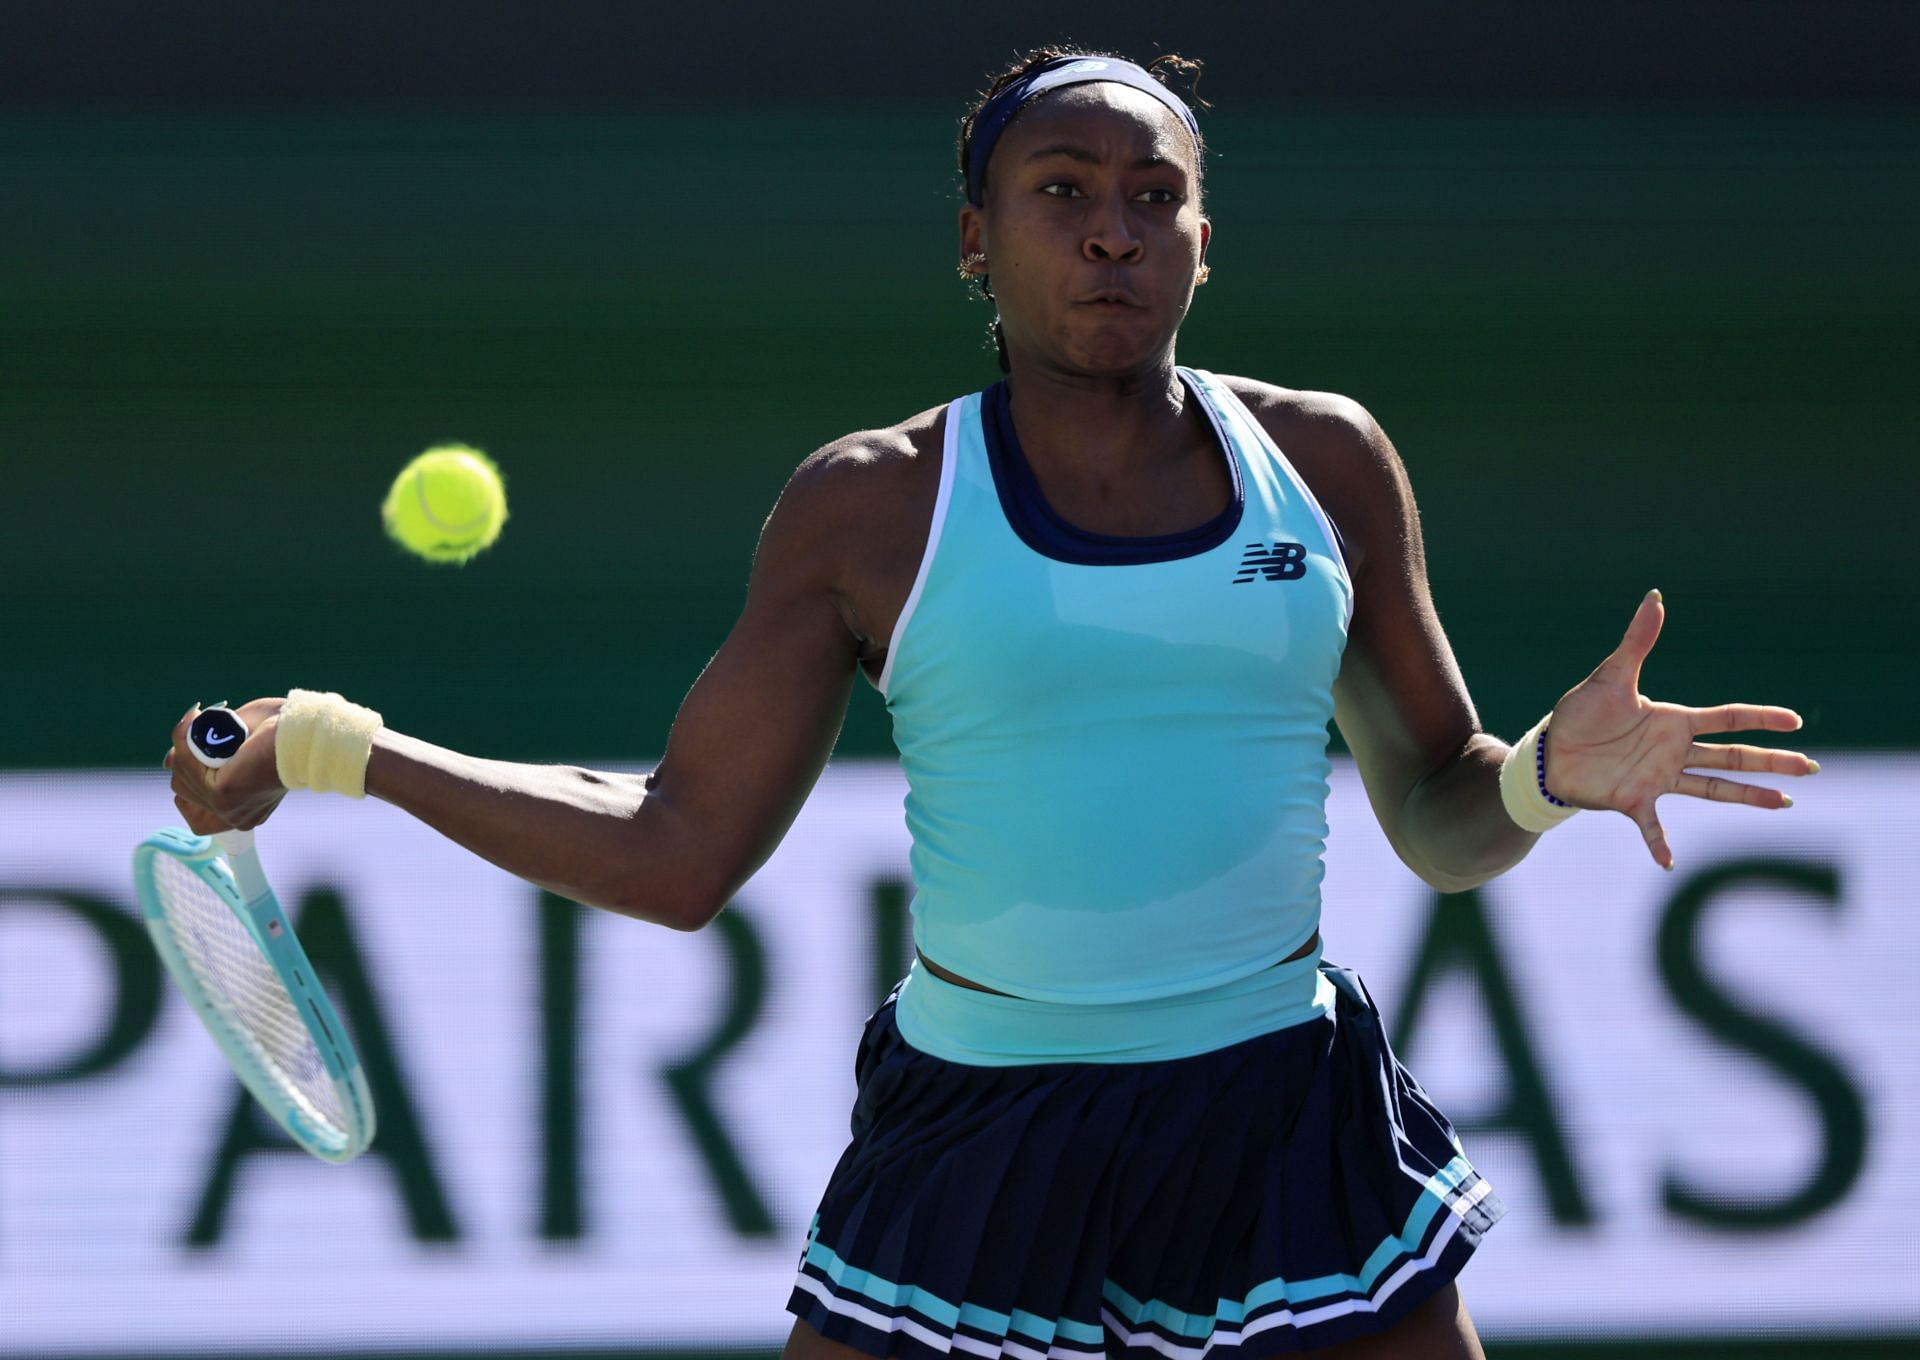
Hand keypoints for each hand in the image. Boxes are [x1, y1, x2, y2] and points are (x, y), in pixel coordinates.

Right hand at [164, 697, 288, 834]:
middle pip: (181, 791)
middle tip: (204, 732)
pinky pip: (188, 766)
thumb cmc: (280, 733)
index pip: (194, 813)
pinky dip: (187, 741)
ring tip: (208, 725)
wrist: (306, 732)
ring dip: (186, 748)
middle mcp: (235, 817)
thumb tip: (167, 763)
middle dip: (184, 760)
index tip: (191, 752)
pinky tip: (199, 723)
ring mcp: (228, 808)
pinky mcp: (224, 793)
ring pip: (181, 778)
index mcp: (242, 812)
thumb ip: (200, 758)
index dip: (186, 779)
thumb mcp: (232, 748)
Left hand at [1543, 591, 1815, 869]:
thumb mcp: (1611, 675)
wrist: (1549, 750)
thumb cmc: (1581, 713)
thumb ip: (1636, 641)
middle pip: (1733, 756)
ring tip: (1784, 804)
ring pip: (1713, 789)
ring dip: (1748, 797)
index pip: (1727, 718)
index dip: (1760, 718)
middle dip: (1771, 761)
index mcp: (1673, 721)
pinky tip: (1669, 862)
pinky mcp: (1633, 801)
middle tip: (1810, 767)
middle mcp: (1673, 752)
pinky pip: (1652, 826)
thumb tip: (1655, 597)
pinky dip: (1660, 844)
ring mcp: (1658, 779)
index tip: (1796, 721)